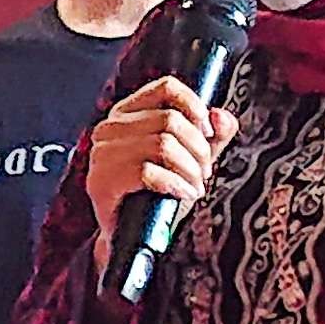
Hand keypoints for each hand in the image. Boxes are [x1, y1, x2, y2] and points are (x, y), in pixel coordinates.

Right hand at [81, 75, 237, 249]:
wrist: (130, 235)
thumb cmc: (157, 193)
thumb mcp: (190, 159)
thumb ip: (212, 137)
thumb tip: (222, 117)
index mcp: (127, 114)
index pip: (165, 88)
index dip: (195, 106)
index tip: (208, 131)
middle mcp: (109, 128)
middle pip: (170, 119)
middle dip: (198, 148)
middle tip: (204, 172)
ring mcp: (102, 155)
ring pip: (162, 144)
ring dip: (190, 169)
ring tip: (194, 185)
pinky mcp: (102, 181)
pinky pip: (148, 172)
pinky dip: (175, 184)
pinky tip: (183, 193)